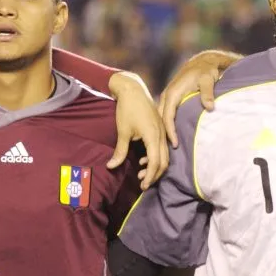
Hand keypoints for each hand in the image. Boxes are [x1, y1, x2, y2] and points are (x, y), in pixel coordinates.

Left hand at [107, 72, 168, 188]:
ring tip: (142, 173)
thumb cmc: (127, 109)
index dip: (150, 176)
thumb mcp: (123, 132)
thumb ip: (120, 151)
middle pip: (164, 162)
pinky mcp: (161, 128)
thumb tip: (111, 166)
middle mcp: (162, 135)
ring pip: (165, 155)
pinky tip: (144, 159)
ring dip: (155, 166)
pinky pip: (162, 147)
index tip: (142, 186)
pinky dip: (156, 157)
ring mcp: (163, 131)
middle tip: (143, 184)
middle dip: (155, 175)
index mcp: (153, 136)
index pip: (155, 163)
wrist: (133, 90)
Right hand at [158, 50, 241, 146]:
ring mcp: (167, 97)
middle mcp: (167, 96)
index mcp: (173, 93)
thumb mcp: (208, 80)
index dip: (170, 131)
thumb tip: (210, 107)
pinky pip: (166, 114)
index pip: (168, 116)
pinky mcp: (171, 99)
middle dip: (163, 135)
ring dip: (163, 131)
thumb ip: (208, 93)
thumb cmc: (205, 71)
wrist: (202, 62)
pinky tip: (170, 136)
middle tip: (169, 151)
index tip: (175, 144)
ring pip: (162, 118)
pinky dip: (166, 125)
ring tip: (167, 147)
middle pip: (161, 119)